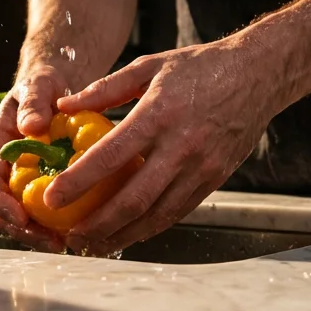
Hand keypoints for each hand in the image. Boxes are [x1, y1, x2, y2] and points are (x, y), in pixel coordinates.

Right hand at [0, 67, 69, 251]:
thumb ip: (33, 102)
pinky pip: (42, 212)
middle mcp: (2, 169)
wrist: (54, 86)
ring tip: (67, 244)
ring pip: (21, 218)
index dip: (1, 205)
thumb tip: (31, 126)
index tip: (20, 218)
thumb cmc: (42, 84)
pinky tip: (79, 231)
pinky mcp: (39, 186)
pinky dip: (55, 225)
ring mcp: (19, 180)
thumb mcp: (38, 85)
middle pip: (2, 210)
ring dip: (39, 235)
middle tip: (51, 242)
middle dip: (23, 231)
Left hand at [45, 41, 283, 255]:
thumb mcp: (150, 65)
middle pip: (134, 198)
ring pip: (157, 214)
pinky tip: (129, 232)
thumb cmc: (201, 66)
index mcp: (159, 114)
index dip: (79, 182)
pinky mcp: (215, 178)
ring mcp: (201, 166)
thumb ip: (106, 88)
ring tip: (95, 245)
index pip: (111, 156)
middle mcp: (181, 146)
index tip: (52, 199)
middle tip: (71, 237)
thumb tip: (65, 107)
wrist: (258, 75)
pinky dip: (151, 227)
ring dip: (123, 235)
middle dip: (98, 224)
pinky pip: (178, 211)